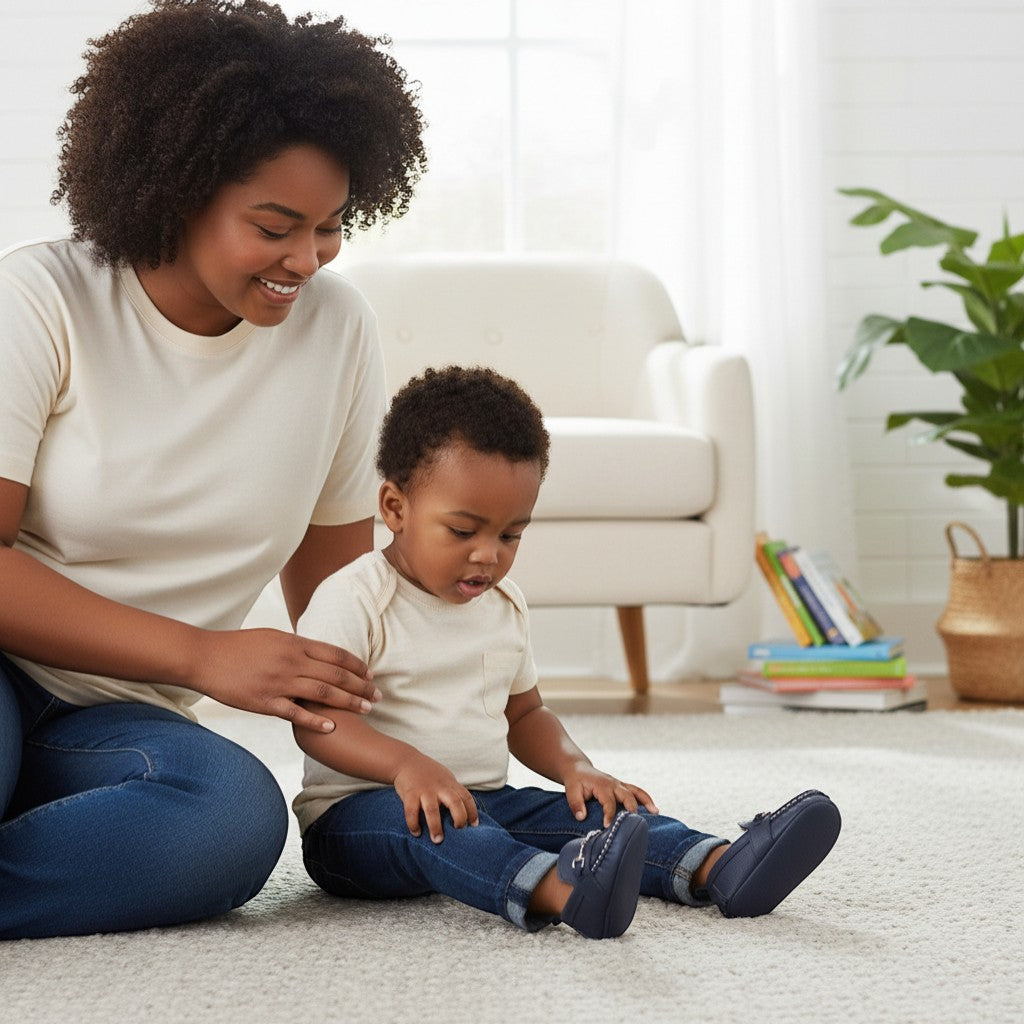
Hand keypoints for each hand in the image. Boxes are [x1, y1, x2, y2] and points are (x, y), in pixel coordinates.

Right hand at [191, 627, 379, 732]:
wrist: (205, 657)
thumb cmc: (239, 646)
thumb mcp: (273, 638)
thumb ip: (297, 646)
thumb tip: (319, 652)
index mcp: (294, 644)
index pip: (335, 655)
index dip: (357, 665)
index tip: (371, 674)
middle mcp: (291, 661)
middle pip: (336, 675)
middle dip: (361, 685)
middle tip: (378, 695)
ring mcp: (278, 682)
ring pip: (323, 694)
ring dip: (349, 702)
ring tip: (367, 710)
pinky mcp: (264, 702)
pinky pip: (296, 714)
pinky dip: (316, 721)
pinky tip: (332, 727)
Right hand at [392, 753, 478, 842]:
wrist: (406, 761)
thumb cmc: (428, 773)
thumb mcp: (445, 778)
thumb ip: (453, 792)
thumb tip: (464, 812)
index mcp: (450, 784)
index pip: (466, 797)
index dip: (472, 812)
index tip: (474, 826)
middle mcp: (440, 787)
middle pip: (455, 803)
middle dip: (459, 819)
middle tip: (458, 831)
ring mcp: (425, 790)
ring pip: (432, 810)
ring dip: (435, 827)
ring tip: (437, 840)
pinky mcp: (410, 794)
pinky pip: (411, 812)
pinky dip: (414, 824)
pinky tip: (416, 833)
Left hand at [562, 761, 658, 825]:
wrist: (579, 770)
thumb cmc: (576, 782)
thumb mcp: (571, 791)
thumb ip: (576, 804)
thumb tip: (581, 817)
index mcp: (602, 785)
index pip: (609, 801)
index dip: (609, 814)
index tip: (607, 826)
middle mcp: (613, 784)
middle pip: (627, 795)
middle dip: (631, 809)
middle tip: (635, 823)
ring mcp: (620, 785)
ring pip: (636, 791)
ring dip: (646, 801)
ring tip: (655, 812)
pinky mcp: (622, 787)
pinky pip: (637, 792)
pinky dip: (646, 799)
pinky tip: (654, 810)